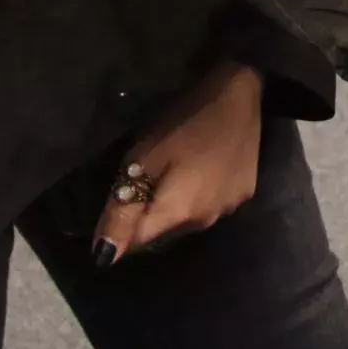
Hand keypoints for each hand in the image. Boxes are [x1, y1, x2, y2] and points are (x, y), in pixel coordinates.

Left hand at [94, 62, 263, 264]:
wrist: (238, 93)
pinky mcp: (243, 195)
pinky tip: (199, 171)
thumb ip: (122, 209)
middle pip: (162, 236)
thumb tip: (104, 255)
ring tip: (171, 175)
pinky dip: (197, 199)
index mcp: (178, 214)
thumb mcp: (143, 158)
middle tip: (143, 180)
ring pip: (186, 223)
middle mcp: (205, 222)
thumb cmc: (183, 120)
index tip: (115, 202)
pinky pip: (209, 208)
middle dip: (145, 219)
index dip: (118, 228)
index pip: (135, 244)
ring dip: (172, 210)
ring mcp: (228, 209)